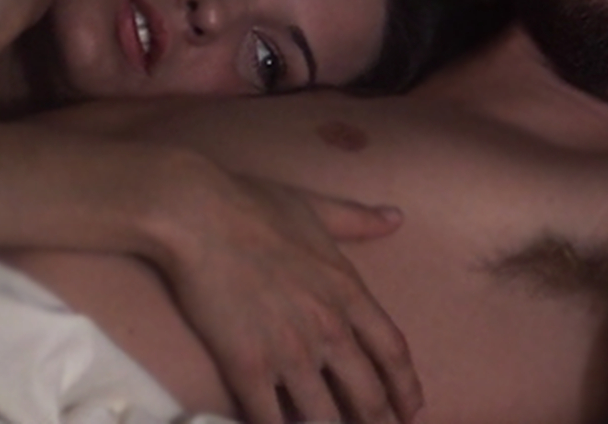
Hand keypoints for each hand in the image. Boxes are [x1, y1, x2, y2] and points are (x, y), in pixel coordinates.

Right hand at [156, 160, 422, 423]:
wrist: (197, 215)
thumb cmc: (253, 206)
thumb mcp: (316, 208)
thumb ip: (358, 219)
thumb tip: (396, 218)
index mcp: (348, 292)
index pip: (392, 352)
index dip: (406, 388)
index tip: (411, 409)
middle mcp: (328, 329)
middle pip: (367, 395)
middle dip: (376, 422)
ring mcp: (289, 352)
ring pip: (323, 416)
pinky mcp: (247, 367)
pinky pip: (269, 418)